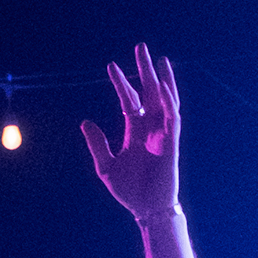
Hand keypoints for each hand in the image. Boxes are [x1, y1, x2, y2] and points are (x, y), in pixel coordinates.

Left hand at [80, 44, 181, 227]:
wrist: (146, 210)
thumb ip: (97, 144)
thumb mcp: (106, 166)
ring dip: (163, 80)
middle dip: (145, 70)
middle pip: (149, 92)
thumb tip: (85, 122)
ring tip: (160, 60)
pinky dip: (169, 103)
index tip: (111, 66)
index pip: (129, 100)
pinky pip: (173, 119)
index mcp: (134, 131)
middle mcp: (150, 128)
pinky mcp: (172, 144)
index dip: (121, 83)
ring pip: (165, 100)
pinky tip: (163, 88)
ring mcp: (162, 134)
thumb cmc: (129, 191)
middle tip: (140, 47)